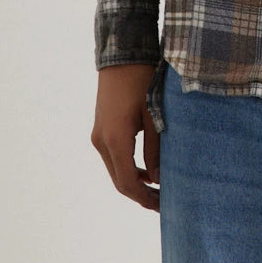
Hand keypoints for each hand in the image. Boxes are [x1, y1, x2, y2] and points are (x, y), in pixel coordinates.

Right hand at [91, 63, 160, 211]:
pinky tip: (146, 170)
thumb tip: (157, 178)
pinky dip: (128, 167)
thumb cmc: (142, 81)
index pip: (128, 183)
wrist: (121, 56)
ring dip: (134, 182)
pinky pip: (113, 157)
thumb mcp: (154, 115)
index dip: (144, 198)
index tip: (163, 206)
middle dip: (140, 195)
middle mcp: (101, 141)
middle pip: (119, 180)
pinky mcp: (101, 128)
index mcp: (115, 140)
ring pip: (115, 170)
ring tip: (158, 189)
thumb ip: (155, 148)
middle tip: (163, 203)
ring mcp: (98, 135)